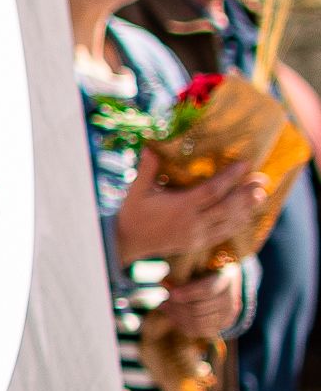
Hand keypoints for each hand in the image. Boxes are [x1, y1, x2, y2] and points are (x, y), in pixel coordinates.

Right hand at [114, 159, 262, 264]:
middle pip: (226, 207)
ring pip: (228, 222)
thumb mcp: (136, 190)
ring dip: (247, 209)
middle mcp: (191, 222)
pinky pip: (223, 234)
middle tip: (262, 179)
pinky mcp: (198, 243)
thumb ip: (146, 169)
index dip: (229, 178)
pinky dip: (238, 224)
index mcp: (179, 207)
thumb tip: (150, 147)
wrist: (128, 242)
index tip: (245, 164)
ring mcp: (196, 235)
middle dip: (245, 193)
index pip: (210, 191)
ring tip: (261, 195)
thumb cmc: (133, 213)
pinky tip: (248, 215)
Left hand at [163, 265, 243, 337]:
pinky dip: (182, 325)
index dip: (188, 292)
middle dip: (177, 307)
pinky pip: (199, 331)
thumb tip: (163, 284)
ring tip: (164, 308)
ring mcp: (228, 314)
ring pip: (199, 322)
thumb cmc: (205, 272)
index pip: (207, 290)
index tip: (171, 293)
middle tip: (162, 302)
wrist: (225, 284)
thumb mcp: (197, 269)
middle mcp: (230, 299)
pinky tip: (172, 316)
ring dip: (177, 316)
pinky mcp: (222, 325)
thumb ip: (183, 277)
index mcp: (226, 279)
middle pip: (200, 308)